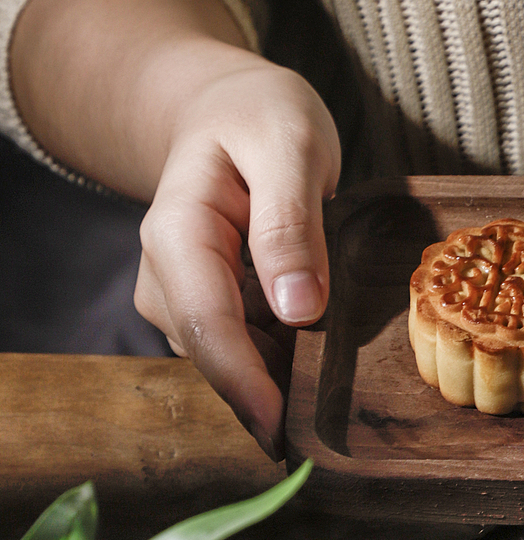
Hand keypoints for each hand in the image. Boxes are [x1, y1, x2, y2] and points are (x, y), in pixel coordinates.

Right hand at [134, 59, 340, 457]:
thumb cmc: (260, 116)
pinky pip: (248, 350)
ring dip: (283, 380)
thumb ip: (291, 222)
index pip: (207, 325)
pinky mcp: (211, 309)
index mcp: (177, 232)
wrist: (227, 108)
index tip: (284, 431)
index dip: (247, 385)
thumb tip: (299, 309)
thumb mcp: (289, 144)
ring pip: (233, 361)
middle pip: (217, 356)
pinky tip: (325, 358)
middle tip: (336, 431)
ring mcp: (184, 297)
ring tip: (340, 390)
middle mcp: (167, 275)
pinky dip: (286, 360)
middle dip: (271, 396)